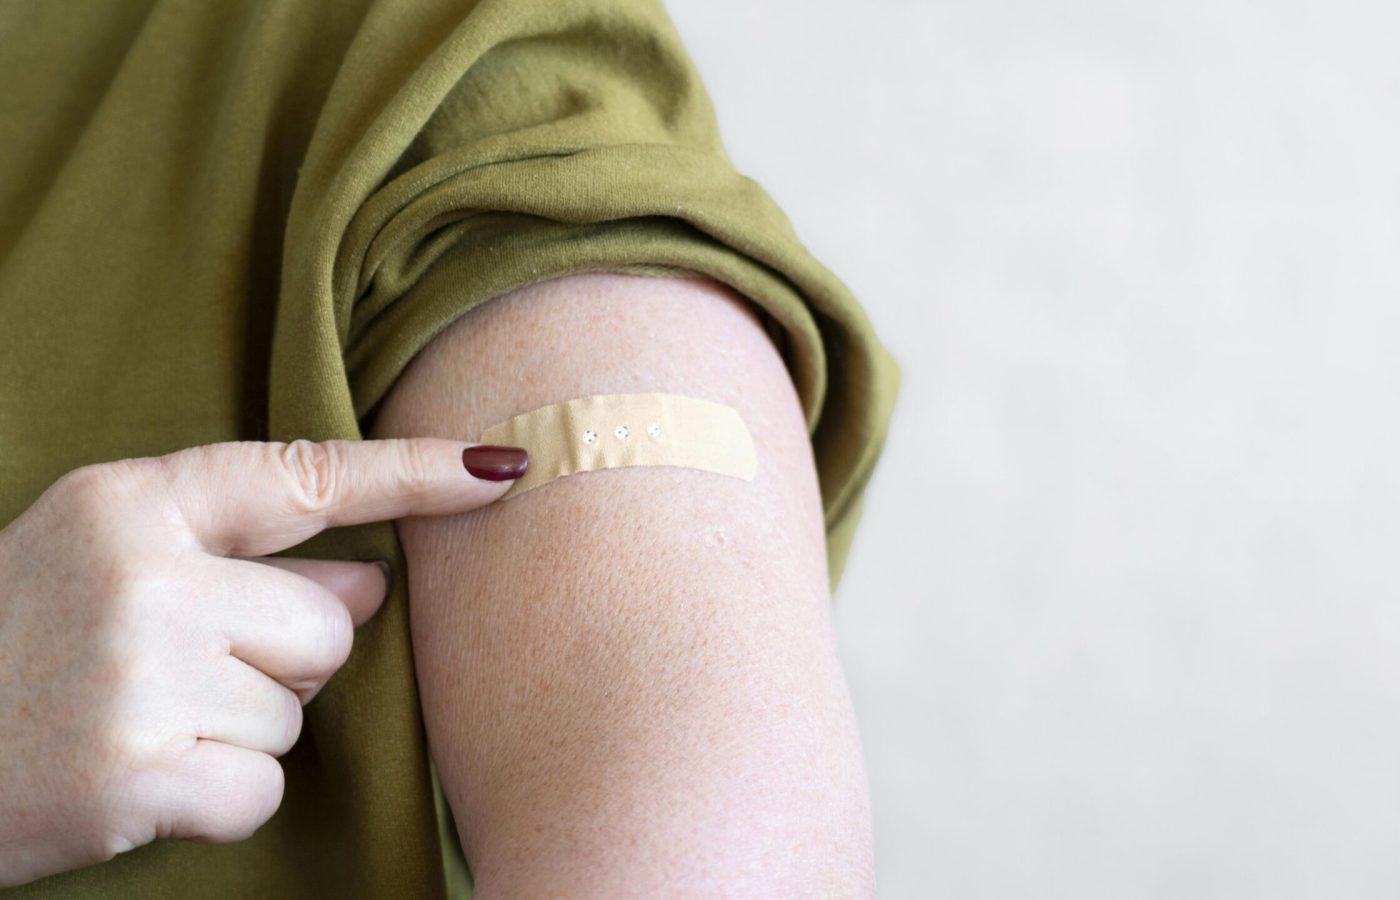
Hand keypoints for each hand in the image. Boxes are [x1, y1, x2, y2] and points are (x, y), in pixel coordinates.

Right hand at [0, 438, 524, 887]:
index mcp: (132, 503)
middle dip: (281, 659)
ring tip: (147, 723)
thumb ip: (240, 557)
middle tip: (178, 673)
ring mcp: (140, 675)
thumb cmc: (16, 644)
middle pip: (329, 622)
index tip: (505, 468)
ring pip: (300, 710)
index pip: (306, 477)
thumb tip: (372, 582)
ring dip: (244, 730)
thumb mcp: (109, 561)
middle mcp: (141, 575)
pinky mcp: (138, 775)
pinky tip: (143, 781)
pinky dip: (220, 799)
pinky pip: (263, 788)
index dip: (415, 472)